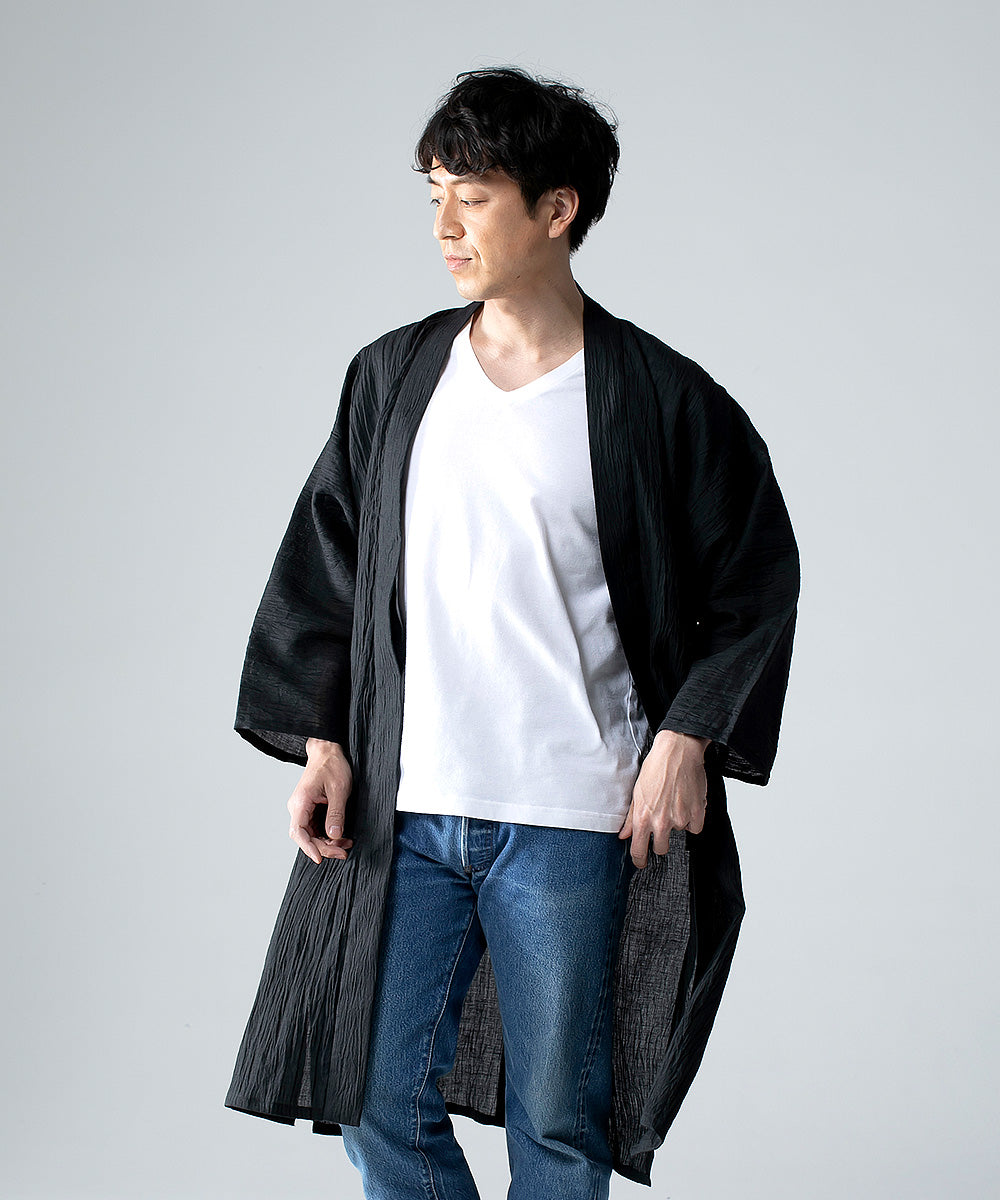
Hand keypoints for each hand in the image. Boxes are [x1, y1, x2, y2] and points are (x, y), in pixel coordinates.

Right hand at [287, 739, 354, 864]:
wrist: (328, 750)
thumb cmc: (332, 765)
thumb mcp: (339, 790)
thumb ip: (336, 814)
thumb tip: (334, 836)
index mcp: (300, 802)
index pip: (299, 832)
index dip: (309, 848)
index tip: (320, 859)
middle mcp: (297, 807)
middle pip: (305, 836)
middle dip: (323, 847)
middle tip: (342, 853)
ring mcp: (303, 808)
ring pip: (310, 834)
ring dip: (327, 842)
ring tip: (345, 845)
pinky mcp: (310, 809)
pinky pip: (315, 827)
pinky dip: (327, 834)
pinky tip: (341, 837)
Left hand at [617, 730, 709, 868]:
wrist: (678, 751)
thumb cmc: (656, 767)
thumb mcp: (637, 792)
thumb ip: (631, 818)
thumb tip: (624, 835)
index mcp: (643, 817)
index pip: (639, 850)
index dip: (639, 860)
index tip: (641, 863)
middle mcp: (662, 821)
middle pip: (662, 848)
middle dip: (661, 842)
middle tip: (662, 826)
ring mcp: (680, 818)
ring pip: (679, 832)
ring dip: (677, 822)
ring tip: (674, 801)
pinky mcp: (697, 813)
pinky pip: (695, 827)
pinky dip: (692, 818)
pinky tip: (687, 803)